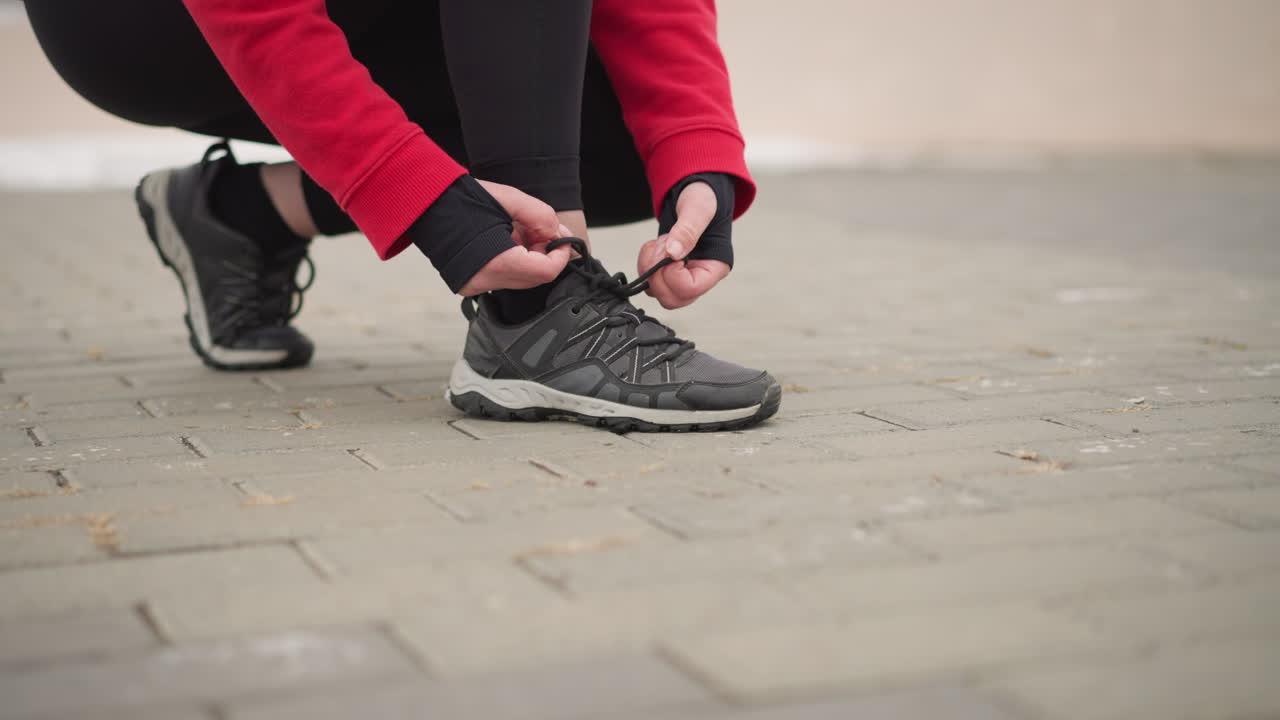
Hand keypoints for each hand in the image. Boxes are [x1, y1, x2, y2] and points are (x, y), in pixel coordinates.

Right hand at [459, 180, 572, 294]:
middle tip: (539, 228)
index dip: (561, 255)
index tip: (563, 239)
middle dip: (545, 254)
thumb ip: (542, 217)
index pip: (546, 272)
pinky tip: (505, 240)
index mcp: (496, 263)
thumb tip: (560, 236)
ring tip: (518, 230)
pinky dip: (514, 261)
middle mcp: (485, 281)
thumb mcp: (510, 199)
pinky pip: (504, 278)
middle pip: (535, 278)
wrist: (425, 203)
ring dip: (530, 257)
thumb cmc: (462, 197)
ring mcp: (476, 286)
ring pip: (521, 279)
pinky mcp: (470, 284)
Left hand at [638, 181, 730, 308]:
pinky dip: (645, 264)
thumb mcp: (698, 207)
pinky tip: (656, 245)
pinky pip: (650, 283)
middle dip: (657, 274)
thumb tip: (673, 254)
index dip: (672, 274)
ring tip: (661, 242)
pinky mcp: (670, 273)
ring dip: (650, 267)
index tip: (670, 250)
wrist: (694, 193)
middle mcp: (700, 277)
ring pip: (659, 293)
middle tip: (661, 247)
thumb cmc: (703, 198)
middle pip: (673, 299)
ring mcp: (684, 277)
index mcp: (715, 267)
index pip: (690, 289)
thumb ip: (687, 229)